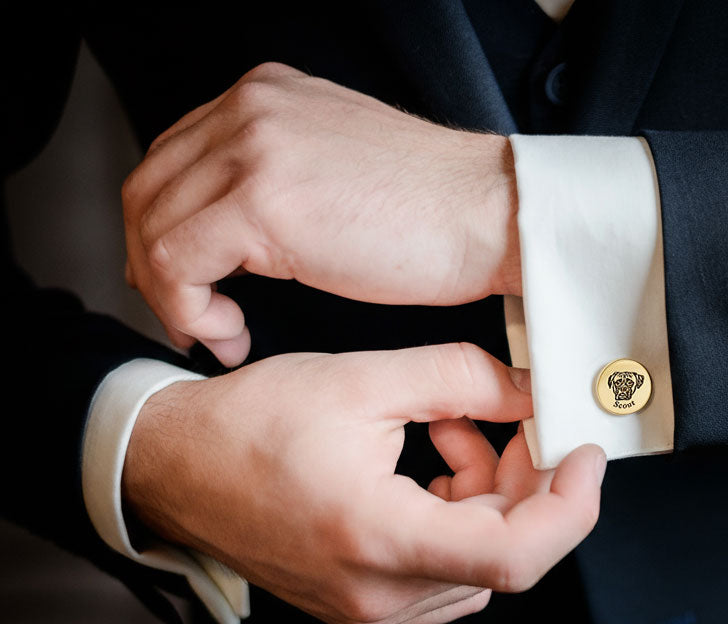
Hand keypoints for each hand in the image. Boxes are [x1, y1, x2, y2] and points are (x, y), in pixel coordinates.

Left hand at [122, 63, 520, 365]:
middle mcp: (250, 109)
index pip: (174, 160)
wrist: (494, 216)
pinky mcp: (262, 201)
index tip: (194, 287)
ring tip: (217, 334)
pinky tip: (229, 334)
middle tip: (191, 318)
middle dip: (154, 266)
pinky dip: (188, 309)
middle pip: (148, 189)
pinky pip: (176, 261)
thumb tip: (236, 235)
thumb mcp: (340, 176)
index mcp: (266, 98)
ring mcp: (253, 148)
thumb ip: (282, 184)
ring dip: (173, 296)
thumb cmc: (439, 215)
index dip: (167, 231)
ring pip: (152, 226)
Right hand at [123, 344, 604, 623]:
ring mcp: (371, 611)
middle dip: (525, 482)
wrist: (176, 470)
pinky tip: (429, 468)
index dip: (571, 507)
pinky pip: (447, 571)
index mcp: (376, 539)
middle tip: (507, 419)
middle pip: (504, 552)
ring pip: (479, 560)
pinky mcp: (366, 607)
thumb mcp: (362, 380)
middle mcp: (378, 594)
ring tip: (445, 431)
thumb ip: (461, 380)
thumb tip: (531, 391)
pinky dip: (457, 518)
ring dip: (487, 495)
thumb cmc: (249, 426)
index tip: (584, 456)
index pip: (516, 555)